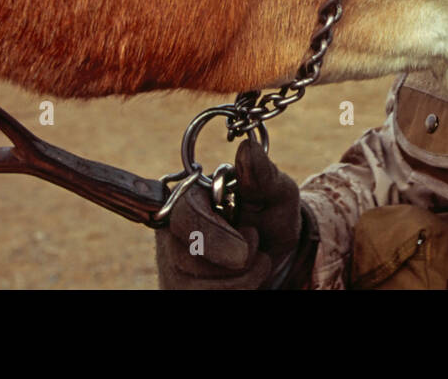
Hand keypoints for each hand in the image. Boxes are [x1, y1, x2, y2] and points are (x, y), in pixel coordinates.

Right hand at [155, 138, 317, 288]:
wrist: (275, 257)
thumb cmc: (270, 218)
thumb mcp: (278, 195)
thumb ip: (263, 175)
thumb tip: (247, 148)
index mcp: (188, 197)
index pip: (185, 216)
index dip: (215, 234)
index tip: (250, 242)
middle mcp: (170, 232)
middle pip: (188, 258)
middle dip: (237, 262)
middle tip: (257, 247)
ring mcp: (170, 266)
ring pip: (197, 287)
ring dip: (241, 281)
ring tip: (253, 261)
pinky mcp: (177, 290)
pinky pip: (205, 299)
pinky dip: (236, 293)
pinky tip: (242, 281)